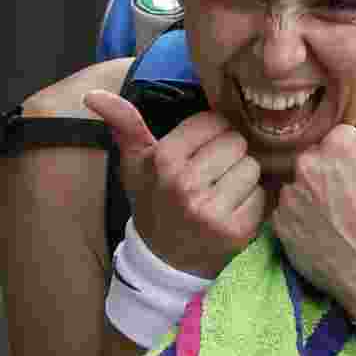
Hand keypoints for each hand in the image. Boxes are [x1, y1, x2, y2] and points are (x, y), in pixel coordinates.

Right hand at [83, 90, 265, 277]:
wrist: (165, 261)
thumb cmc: (154, 201)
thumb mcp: (136, 163)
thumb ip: (124, 124)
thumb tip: (93, 94)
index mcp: (164, 159)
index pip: (213, 121)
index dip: (211, 133)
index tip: (200, 150)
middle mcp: (187, 184)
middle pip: (236, 142)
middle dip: (229, 154)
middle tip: (213, 173)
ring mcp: (213, 210)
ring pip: (252, 167)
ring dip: (243, 177)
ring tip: (223, 191)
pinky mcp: (237, 231)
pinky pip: (262, 196)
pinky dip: (253, 201)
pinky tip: (232, 210)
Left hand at [271, 86, 355, 317]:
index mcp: (335, 146)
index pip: (337, 136)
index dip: (352, 155)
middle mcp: (307, 165)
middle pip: (314, 156)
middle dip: (328, 170)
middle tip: (348, 198)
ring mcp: (290, 194)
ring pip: (299, 182)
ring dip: (312, 192)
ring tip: (334, 215)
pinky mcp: (279, 222)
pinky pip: (286, 208)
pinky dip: (299, 215)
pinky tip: (319, 228)